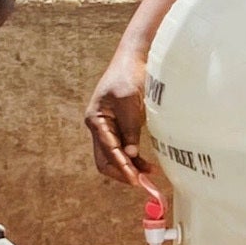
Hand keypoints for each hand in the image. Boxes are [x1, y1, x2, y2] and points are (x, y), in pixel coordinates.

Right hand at [84, 48, 156, 191]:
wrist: (133, 59)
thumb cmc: (129, 76)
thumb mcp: (130, 103)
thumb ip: (129, 129)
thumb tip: (130, 155)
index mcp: (96, 120)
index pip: (108, 151)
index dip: (122, 167)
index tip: (135, 181)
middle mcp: (98, 126)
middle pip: (105, 160)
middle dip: (123, 173)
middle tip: (143, 185)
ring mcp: (107, 128)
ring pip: (114, 157)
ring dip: (130, 169)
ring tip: (149, 177)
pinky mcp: (119, 127)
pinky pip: (123, 150)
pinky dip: (133, 160)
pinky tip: (146, 165)